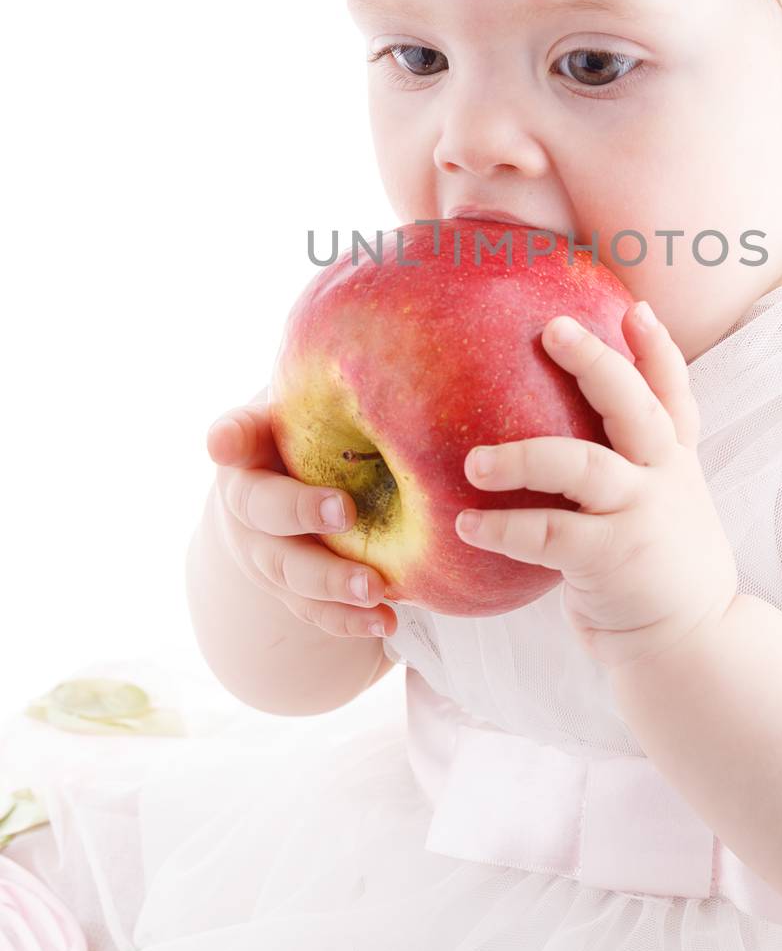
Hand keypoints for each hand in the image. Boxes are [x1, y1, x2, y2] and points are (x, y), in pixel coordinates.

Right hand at [205, 387, 396, 640]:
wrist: (288, 493)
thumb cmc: (309, 433)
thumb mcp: (306, 402)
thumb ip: (324, 377)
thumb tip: (363, 325)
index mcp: (248, 451)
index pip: (233, 438)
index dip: (228, 438)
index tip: (226, 441)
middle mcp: (248, 507)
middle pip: (264, 515)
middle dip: (300, 515)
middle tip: (343, 511)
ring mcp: (268, 554)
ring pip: (291, 575)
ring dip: (332, 586)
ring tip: (377, 591)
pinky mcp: (294, 593)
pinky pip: (316, 613)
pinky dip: (350, 623)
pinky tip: (387, 625)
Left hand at [454, 303, 738, 667]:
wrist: (694, 648)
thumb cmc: (659, 573)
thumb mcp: (666, 509)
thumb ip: (633, 471)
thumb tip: (567, 435)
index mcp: (674, 462)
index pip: (673, 392)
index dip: (657, 348)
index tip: (636, 307)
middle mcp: (664, 478)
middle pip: (633, 404)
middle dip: (595, 361)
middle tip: (552, 328)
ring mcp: (642, 516)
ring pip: (581, 464)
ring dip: (523, 455)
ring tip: (473, 460)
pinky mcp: (614, 559)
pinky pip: (548, 534)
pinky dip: (504, 527)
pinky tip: (469, 524)